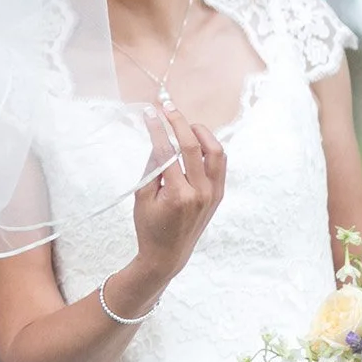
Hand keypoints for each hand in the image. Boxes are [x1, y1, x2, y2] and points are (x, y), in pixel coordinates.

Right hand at [131, 99, 226, 282]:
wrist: (168, 254)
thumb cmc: (150, 227)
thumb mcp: (141, 198)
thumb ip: (152, 168)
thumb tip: (159, 140)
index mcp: (177, 195)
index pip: (167, 151)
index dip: (157, 128)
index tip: (150, 113)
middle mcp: (199, 192)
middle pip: (193, 146)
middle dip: (179, 122)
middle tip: (167, 107)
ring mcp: (212, 194)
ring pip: (215, 152)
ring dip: (201, 133)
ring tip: (185, 124)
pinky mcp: (218, 195)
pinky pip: (219, 164)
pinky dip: (209, 148)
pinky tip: (196, 141)